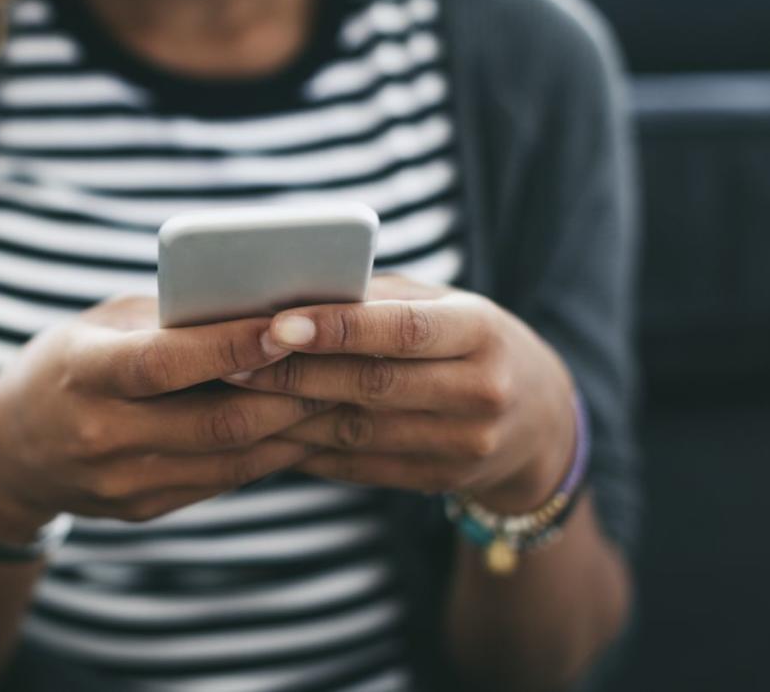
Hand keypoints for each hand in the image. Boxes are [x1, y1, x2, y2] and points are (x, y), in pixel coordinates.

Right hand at [0, 296, 328, 540]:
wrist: (6, 455)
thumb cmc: (63, 367)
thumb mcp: (99, 327)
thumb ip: (167, 321)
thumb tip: (258, 306)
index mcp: (83, 375)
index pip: (166, 363)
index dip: (232, 347)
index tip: (290, 324)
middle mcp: (101, 436)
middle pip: (217, 420)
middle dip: (290, 392)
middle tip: (345, 363)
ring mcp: (122, 482)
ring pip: (231, 458)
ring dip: (293, 427)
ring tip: (339, 393)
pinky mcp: (143, 508)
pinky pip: (222, 481)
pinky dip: (267, 453)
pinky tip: (300, 426)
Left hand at [224, 276, 577, 513]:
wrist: (539, 421)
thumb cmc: (469, 341)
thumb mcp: (446, 306)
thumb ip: (378, 298)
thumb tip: (290, 289)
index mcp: (481, 332)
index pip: (402, 330)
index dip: (337, 329)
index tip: (275, 323)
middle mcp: (480, 391)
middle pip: (372, 385)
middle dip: (295, 374)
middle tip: (231, 362)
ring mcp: (464, 444)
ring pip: (358, 432)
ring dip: (290, 415)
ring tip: (236, 394)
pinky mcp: (440, 479)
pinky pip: (359, 467)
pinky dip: (308, 450)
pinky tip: (265, 431)